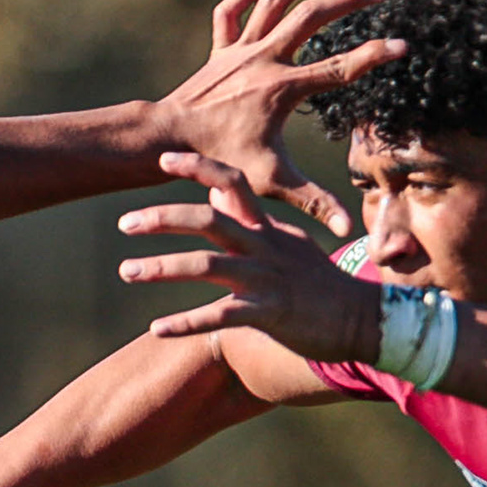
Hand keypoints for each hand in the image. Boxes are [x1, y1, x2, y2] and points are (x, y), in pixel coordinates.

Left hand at [114, 149, 387, 364]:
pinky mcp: (269, 313)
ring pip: (207, 264)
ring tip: (127, 271)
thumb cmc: (314, 282)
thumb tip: (213, 187)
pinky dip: (186, 323)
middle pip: (209, 219)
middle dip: (164, 217)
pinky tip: (156, 329)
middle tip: (125, 223)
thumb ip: (247, 216)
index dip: (198, 167)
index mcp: (266, 227)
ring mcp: (266, 278)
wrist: (361, 319)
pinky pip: (219, 316)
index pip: (233, 183)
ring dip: (162, 267)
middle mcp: (264, 246)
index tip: (163, 156)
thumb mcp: (285, 241)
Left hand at [146, 0, 404, 237]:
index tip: (403, 45)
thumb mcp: (269, 181)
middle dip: (349, 0)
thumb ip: (311, 202)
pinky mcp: (218, 50)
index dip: (374, 56)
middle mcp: (263, 60)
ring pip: (274, 0)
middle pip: (312, 17)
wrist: (165, 141)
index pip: (340, 69)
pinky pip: (231, 12)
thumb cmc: (218, 162)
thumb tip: (346, 233)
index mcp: (283, 89)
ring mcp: (239, 51)